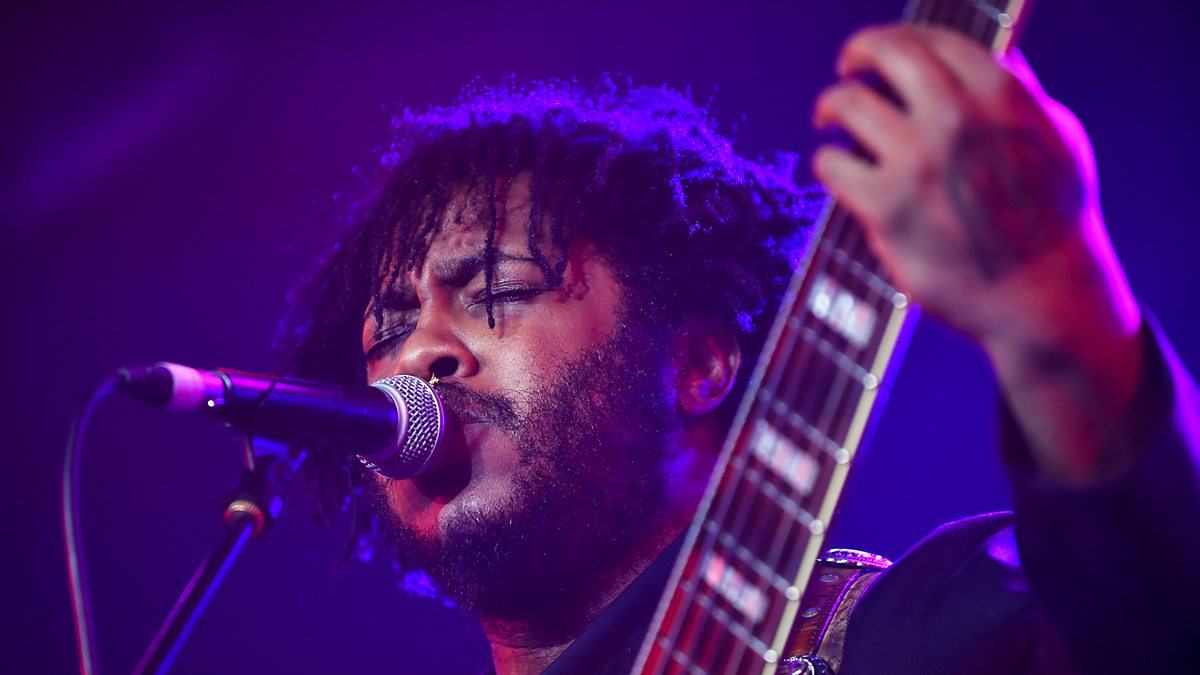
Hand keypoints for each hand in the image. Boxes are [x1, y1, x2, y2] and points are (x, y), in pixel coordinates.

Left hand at [812, 24, 1143, 481]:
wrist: (1045, 297)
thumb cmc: (1053, 220)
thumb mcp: (1059, 139)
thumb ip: (1024, 95)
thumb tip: (1002, 56)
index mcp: (1001, 94)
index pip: (932, 38)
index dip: (898, 38)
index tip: (882, 52)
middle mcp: (956, 119)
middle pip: (886, 52)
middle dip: (858, 51)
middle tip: (846, 69)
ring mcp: (918, 162)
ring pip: (847, 103)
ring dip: (832, 105)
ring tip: (830, 120)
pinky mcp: (886, 208)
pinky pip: (831, 163)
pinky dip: (828, 161)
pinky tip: (838, 169)